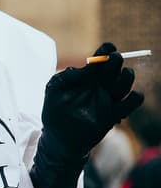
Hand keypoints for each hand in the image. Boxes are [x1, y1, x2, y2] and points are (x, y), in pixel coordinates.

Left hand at [41, 43, 143, 158]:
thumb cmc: (54, 111)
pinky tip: (119, 99)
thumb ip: (64, 77)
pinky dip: (134, 96)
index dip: (106, 50)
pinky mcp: (114, 113)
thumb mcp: (53, 90)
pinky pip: (133, 101)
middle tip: (113, 59)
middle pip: (115, 66)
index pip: (101, 57)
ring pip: (126, 81)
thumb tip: (81, 70)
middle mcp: (101, 84)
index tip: (108, 49)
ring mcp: (108, 98)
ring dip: (126, 77)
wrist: (58, 138)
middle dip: (116, 60)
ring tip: (121, 76)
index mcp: (87, 75)